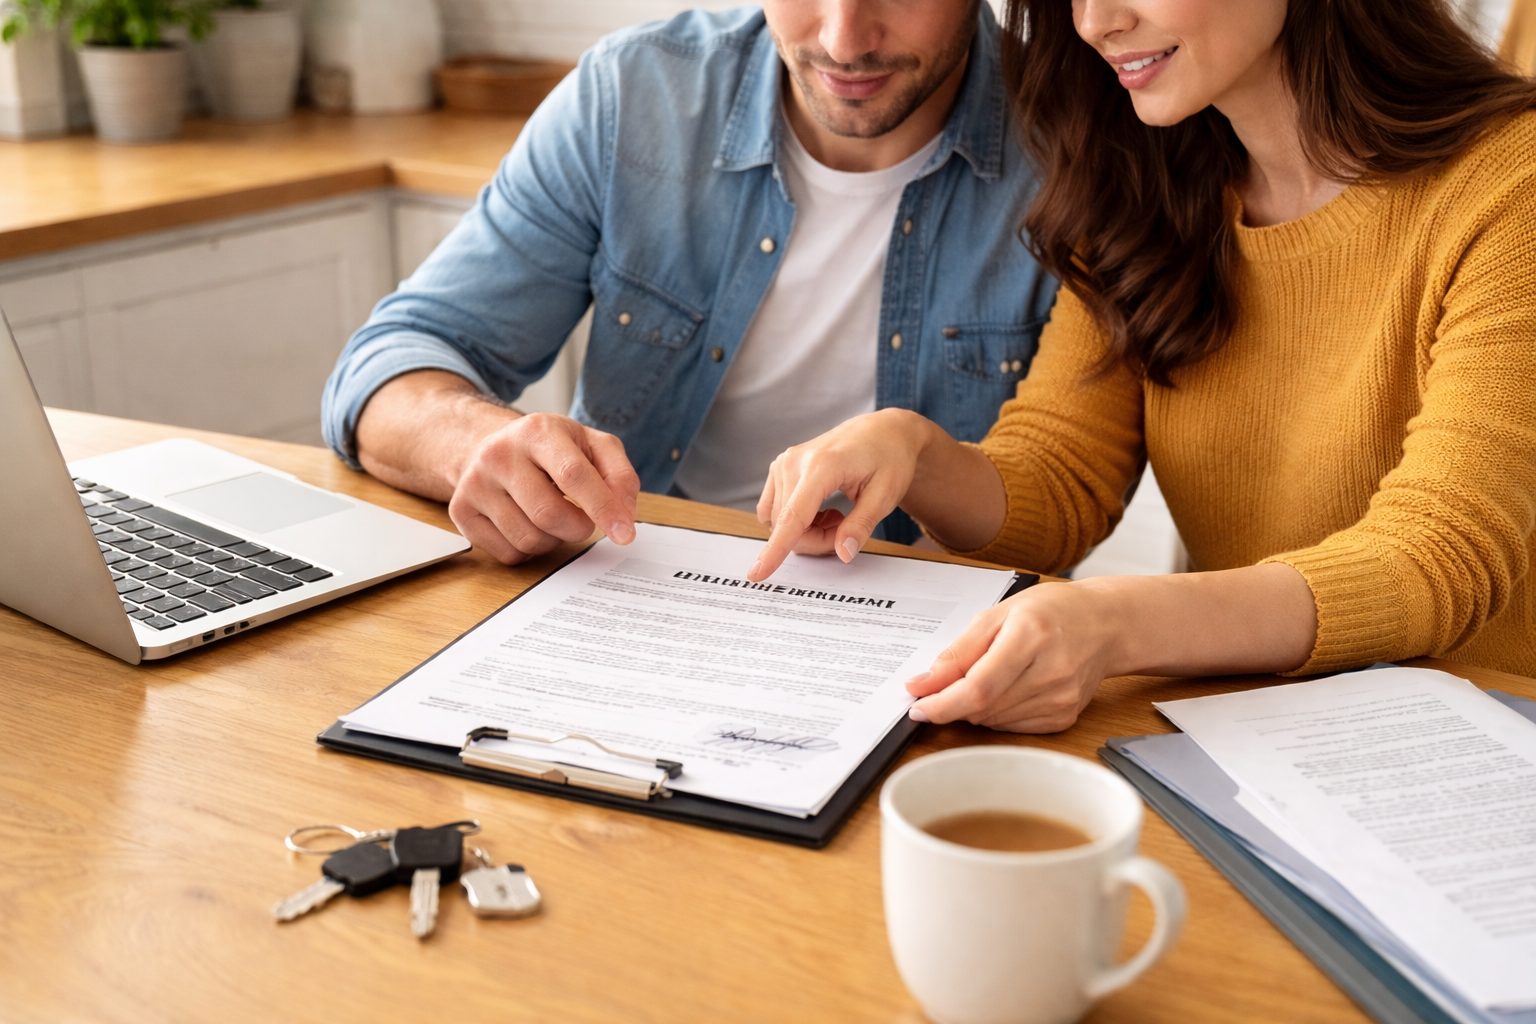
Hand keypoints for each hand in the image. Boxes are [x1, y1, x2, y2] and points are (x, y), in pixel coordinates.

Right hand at [448, 413, 638, 564]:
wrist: (493, 446)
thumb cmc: (553, 450)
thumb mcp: (592, 446)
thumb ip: (619, 476)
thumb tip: (624, 516)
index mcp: (537, 431)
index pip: (573, 475)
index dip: (603, 508)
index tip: (625, 535)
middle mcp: (499, 453)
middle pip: (549, 515)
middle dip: (578, 528)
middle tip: (582, 520)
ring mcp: (475, 483)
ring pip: (529, 539)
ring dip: (553, 540)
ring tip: (550, 515)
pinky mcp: (461, 511)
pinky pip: (508, 554)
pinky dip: (529, 550)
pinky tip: (527, 524)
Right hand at [748, 409, 934, 580]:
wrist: (883, 432)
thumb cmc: (888, 459)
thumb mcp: (885, 494)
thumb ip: (861, 525)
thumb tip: (842, 553)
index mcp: (822, 466)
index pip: (793, 516)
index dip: (775, 550)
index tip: (756, 574)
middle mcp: (794, 462)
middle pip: (787, 526)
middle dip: (815, 540)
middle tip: (846, 530)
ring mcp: (783, 463)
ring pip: (779, 521)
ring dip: (805, 531)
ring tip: (836, 516)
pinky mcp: (780, 467)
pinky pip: (775, 509)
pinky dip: (795, 520)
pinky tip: (819, 509)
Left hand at [908, 581, 1119, 732]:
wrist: (1105, 624)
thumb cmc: (1051, 611)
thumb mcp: (997, 615)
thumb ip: (958, 652)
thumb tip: (922, 684)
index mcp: (1030, 636)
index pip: (979, 687)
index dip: (942, 703)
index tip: (917, 706)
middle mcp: (1050, 672)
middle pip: (983, 708)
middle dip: (953, 702)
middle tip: (944, 686)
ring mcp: (1061, 699)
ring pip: (993, 721)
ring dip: (975, 707)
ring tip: (988, 676)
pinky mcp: (1064, 717)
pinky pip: (1012, 727)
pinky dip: (997, 713)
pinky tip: (1008, 688)